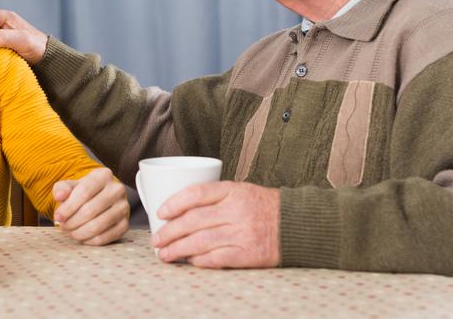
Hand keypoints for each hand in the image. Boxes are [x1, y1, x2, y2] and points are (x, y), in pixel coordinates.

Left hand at [53, 168, 129, 245]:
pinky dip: (90, 240)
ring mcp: (124, 207)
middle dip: (72, 222)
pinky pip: (105, 237)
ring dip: (80, 232)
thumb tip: (59, 196)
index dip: (68, 207)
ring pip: (98, 225)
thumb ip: (61, 188)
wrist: (100, 198)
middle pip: (90, 210)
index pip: (84, 192)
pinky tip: (82, 237)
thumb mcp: (70, 186)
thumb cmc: (83, 192)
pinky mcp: (125, 224)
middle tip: (63, 226)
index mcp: (104, 175)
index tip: (58, 217)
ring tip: (71, 232)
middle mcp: (117, 189)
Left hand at [151, 181, 279, 267]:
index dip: (174, 203)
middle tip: (156, 240)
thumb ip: (215, 196)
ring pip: (200, 242)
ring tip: (164, 255)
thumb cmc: (264, 206)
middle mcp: (236, 211)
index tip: (160, 212)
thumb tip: (180, 208)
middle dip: (169, 232)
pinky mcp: (248, 253)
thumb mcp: (241, 190)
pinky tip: (189, 261)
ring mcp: (242, 233)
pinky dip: (199, 261)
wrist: (297, 224)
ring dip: (178, 250)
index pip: (196, 194)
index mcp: (233, 191)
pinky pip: (216, 258)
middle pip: (193, 221)